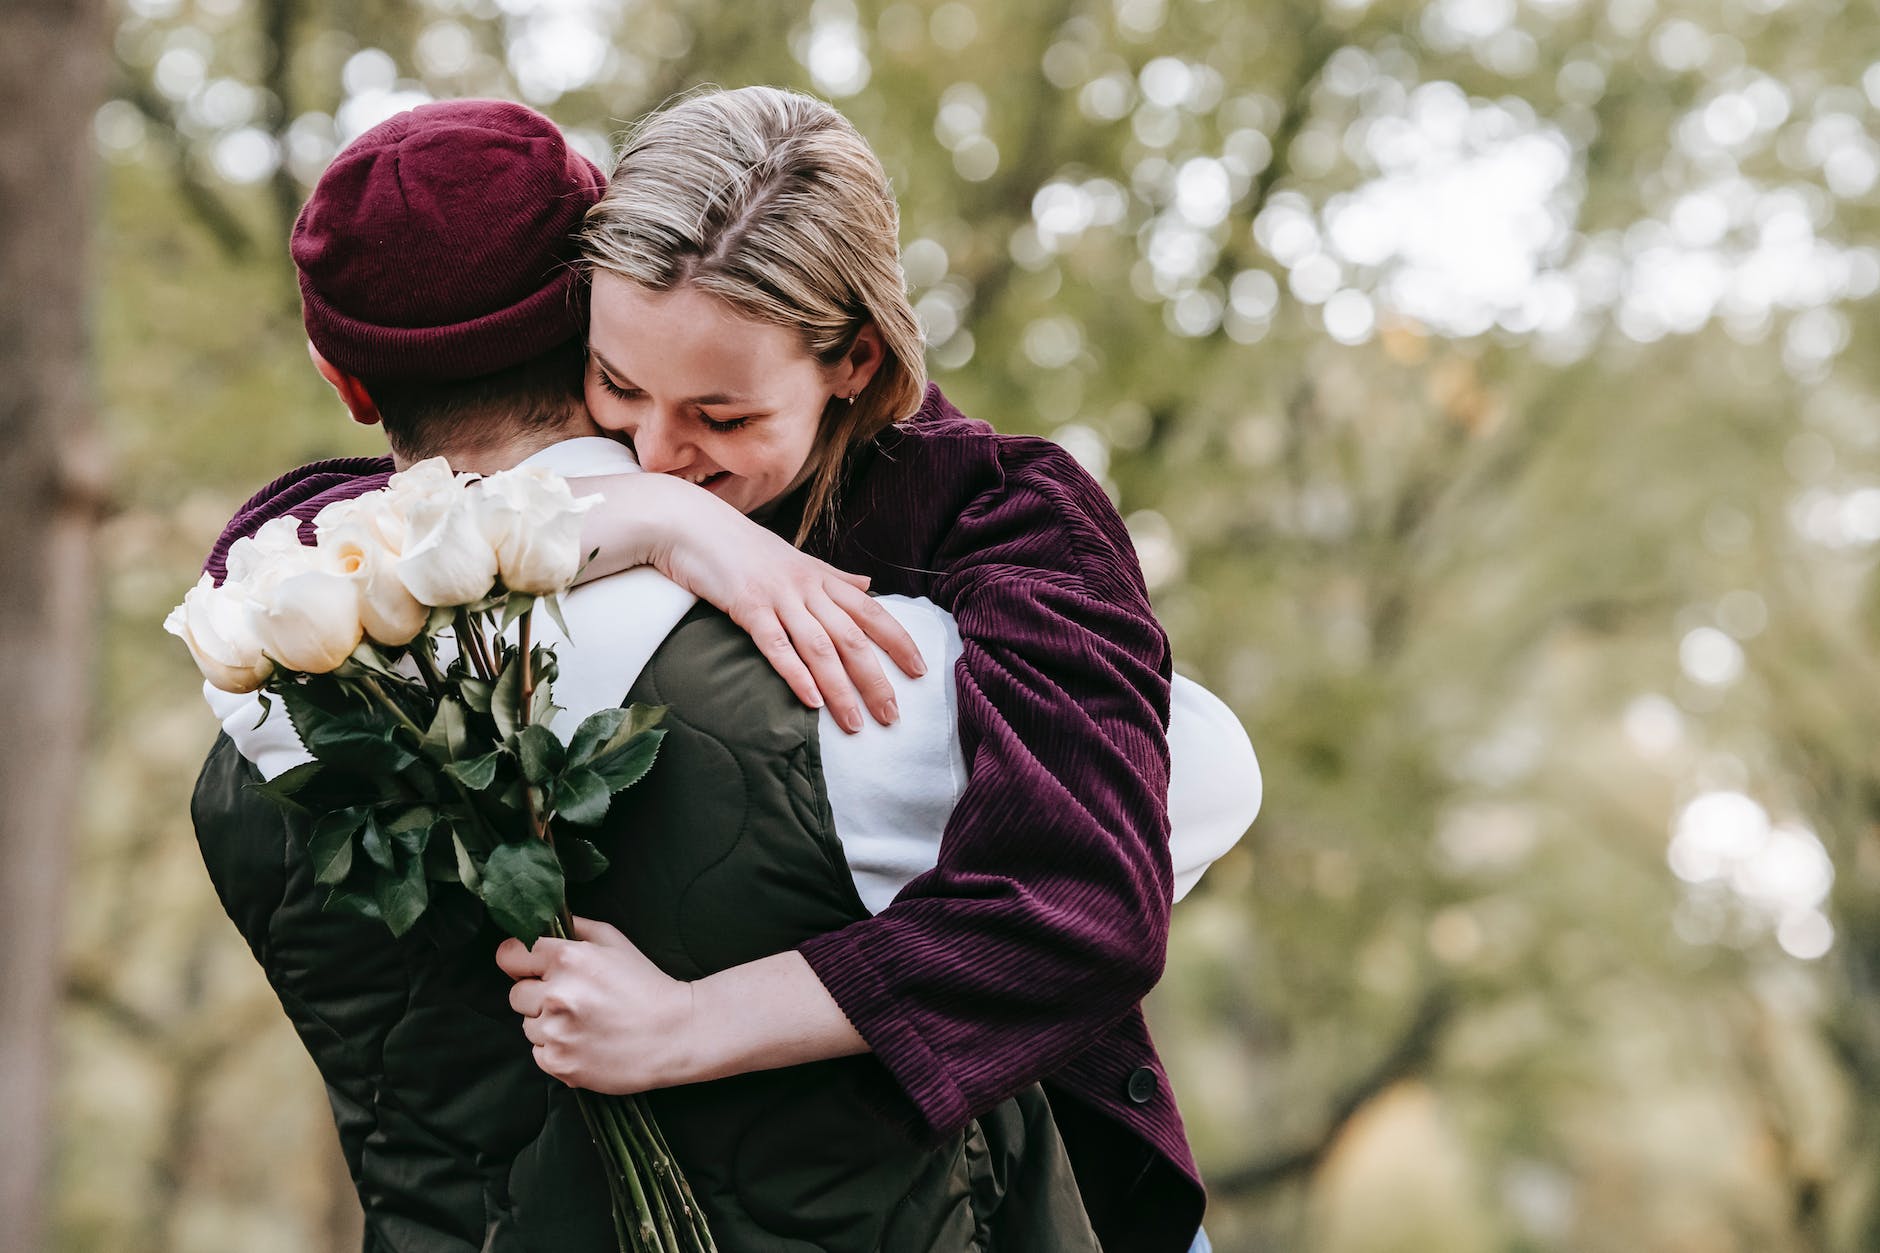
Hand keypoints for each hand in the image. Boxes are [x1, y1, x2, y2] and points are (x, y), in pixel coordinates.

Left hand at [496, 916, 696, 1093]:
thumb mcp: (616, 942)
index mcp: (568, 958)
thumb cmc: (646, 986)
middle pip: (515, 993)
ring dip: (548, 1024)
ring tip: (584, 1024)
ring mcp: (556, 1032)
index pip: (509, 954)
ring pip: (527, 1026)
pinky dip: (557, 1050)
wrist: (675, 1035)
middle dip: (537, 994)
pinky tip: (585, 1043)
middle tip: (571, 999)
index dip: (520, 961)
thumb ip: (577, 928)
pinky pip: (539, 1053)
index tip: (530, 967)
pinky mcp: (559, 1063)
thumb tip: (543, 924)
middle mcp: (556, 994)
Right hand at [578, 473, 926, 731]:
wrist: (689, 522)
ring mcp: (777, 596)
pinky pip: (777, 645)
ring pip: (820, 648)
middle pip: (852, 637)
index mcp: (820, 577)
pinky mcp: (746, 606)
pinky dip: (796, 674)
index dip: (898, 641)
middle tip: (892, 715)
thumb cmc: (739, 545)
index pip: (872, 611)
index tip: (920, 670)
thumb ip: (833, 577)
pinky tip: (811, 702)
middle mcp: (806, 586)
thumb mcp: (794, 558)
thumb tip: (868, 585)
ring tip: (855, 724)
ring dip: (841, 689)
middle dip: (876, 678)